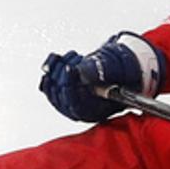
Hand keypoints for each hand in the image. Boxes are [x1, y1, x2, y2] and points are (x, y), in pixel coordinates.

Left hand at [37, 35, 161, 123]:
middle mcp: (79, 110)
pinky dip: (50, 68)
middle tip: (77, 58)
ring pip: (51, 88)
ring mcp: (68, 101)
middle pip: (61, 97)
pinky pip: (46, 83)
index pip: (76, 105)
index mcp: (94, 112)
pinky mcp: (60, 91)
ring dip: (58, 68)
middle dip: (65, 73)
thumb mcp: (117, 69)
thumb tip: (81, 70)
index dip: (71, 87)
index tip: (71, 69)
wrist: (120, 69)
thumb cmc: (123, 73)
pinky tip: (58, 58)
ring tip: (74, 56)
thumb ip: (101, 70)